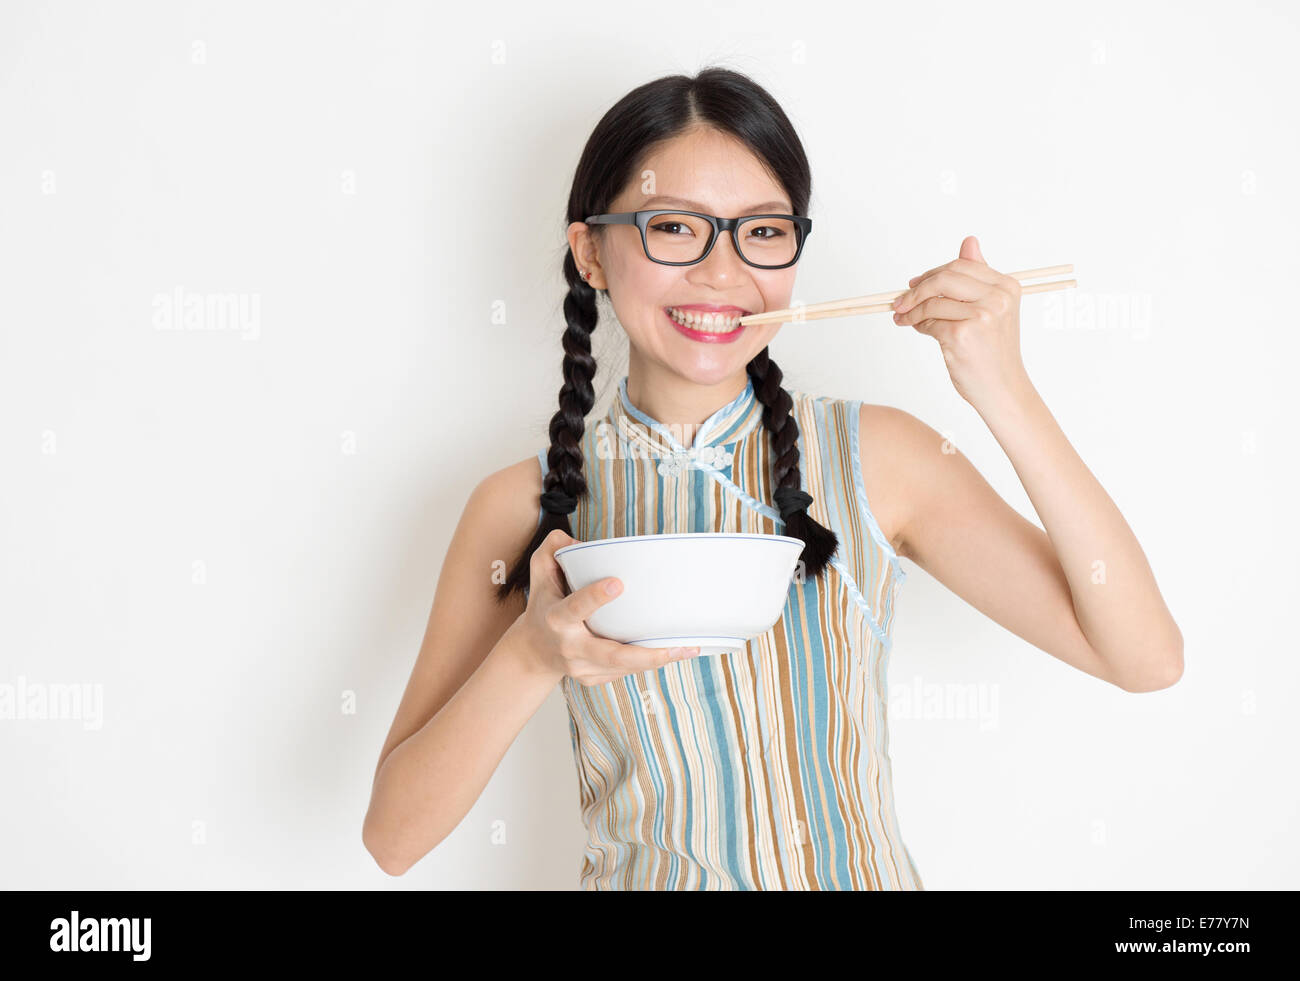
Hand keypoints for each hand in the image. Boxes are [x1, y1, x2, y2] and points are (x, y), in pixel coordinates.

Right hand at [508, 528, 699, 684]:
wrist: (533, 651)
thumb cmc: (544, 605)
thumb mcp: (540, 572)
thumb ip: (554, 548)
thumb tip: (580, 543)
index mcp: (556, 618)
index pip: (575, 607)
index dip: (595, 597)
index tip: (617, 584)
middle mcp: (569, 646)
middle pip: (610, 655)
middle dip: (646, 654)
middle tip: (679, 645)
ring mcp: (581, 668)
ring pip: (623, 667)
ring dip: (657, 659)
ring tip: (689, 648)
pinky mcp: (592, 679)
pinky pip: (623, 671)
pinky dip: (647, 662)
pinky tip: (670, 652)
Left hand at [891, 235, 1031, 413]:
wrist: (1002, 388)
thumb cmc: (994, 351)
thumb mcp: (992, 309)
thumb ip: (977, 277)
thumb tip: (968, 241)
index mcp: (1007, 286)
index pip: (961, 266)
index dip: (933, 274)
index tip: (914, 284)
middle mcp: (997, 298)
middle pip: (944, 278)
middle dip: (917, 289)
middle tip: (901, 301)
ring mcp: (981, 316)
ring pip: (932, 302)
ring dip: (912, 311)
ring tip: (904, 319)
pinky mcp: (961, 335)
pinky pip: (929, 323)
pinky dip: (918, 326)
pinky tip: (917, 330)